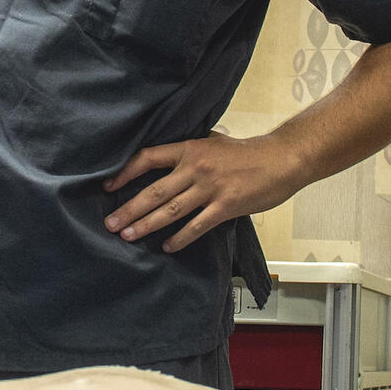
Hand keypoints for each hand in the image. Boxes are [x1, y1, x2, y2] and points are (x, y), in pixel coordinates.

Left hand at [104, 132, 301, 252]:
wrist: (281, 160)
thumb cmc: (248, 153)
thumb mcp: (213, 142)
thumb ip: (191, 151)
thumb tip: (170, 158)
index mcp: (189, 149)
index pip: (148, 158)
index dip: (126, 173)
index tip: (109, 187)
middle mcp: (195, 168)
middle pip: (154, 191)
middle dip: (130, 209)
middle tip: (110, 224)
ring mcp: (210, 188)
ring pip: (171, 210)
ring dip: (147, 225)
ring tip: (128, 236)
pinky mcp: (225, 206)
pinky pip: (197, 226)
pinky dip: (180, 238)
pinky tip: (167, 247)